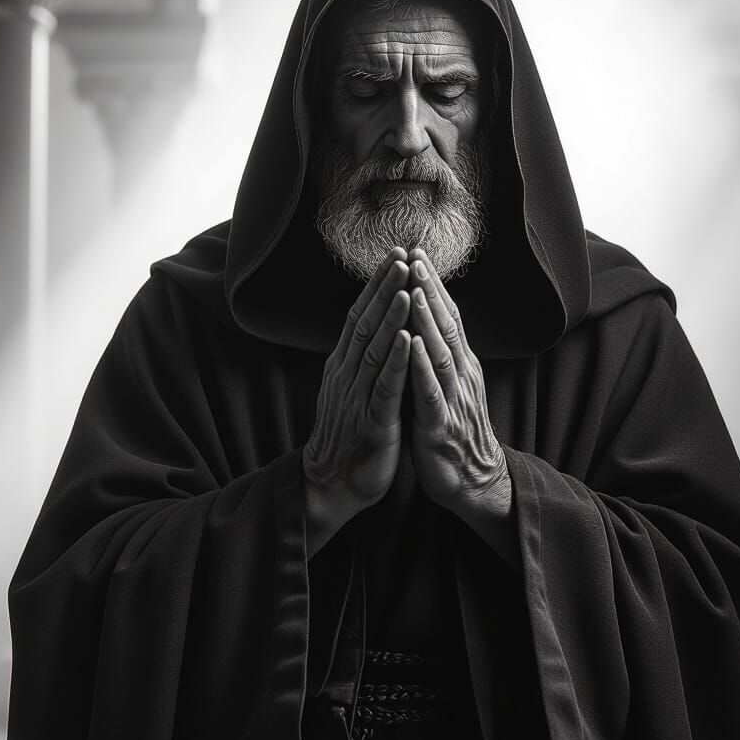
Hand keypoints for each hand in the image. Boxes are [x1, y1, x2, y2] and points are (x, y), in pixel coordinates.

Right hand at [303, 247, 411, 544]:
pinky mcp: (372, 421)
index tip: (395, 255)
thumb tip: (376, 328)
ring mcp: (358, 397)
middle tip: (402, 254)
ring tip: (406, 284)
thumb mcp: (354, 390)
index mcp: (344, 366)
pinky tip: (407, 338)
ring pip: (375, 348)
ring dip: (392, 315)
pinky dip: (396, 360)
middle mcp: (347, 375)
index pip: (360, 316)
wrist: (332, 485)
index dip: (377, 285)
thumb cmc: (350, 437)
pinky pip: (385, 387)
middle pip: (366, 322)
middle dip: (385, 288)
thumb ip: (363, 360)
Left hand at [406, 249, 510, 520]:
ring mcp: (453, 398)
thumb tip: (424, 322)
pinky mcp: (441, 424)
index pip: (446, 316)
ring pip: (440, 350)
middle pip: (445, 323)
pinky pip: (430, 390)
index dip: (432, 285)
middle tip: (413, 254)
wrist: (474, 482)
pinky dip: (421, 364)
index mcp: (459, 365)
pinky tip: (411, 342)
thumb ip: (438, 356)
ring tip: (412, 286)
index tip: (415, 252)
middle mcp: (460, 374)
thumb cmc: (454, 433)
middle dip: (428, 288)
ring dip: (426, 317)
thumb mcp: (449, 387)